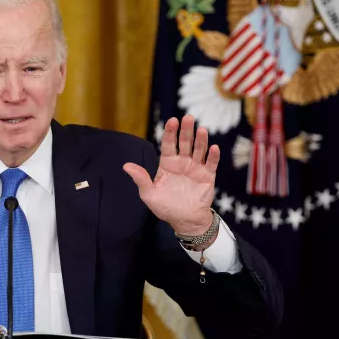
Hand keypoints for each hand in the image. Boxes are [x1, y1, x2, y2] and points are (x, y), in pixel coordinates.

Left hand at [124, 115, 218, 236]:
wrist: (185, 220)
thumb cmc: (165, 207)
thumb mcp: (149, 194)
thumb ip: (141, 179)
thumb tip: (125, 165)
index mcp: (167, 164)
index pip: (168, 144)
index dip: (170, 132)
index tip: (172, 121)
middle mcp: (182, 162)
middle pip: (184, 143)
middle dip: (186, 130)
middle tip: (188, 117)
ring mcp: (195, 168)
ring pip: (199, 150)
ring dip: (201, 140)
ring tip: (201, 130)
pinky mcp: (207, 176)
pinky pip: (211, 164)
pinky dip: (213, 156)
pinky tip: (214, 148)